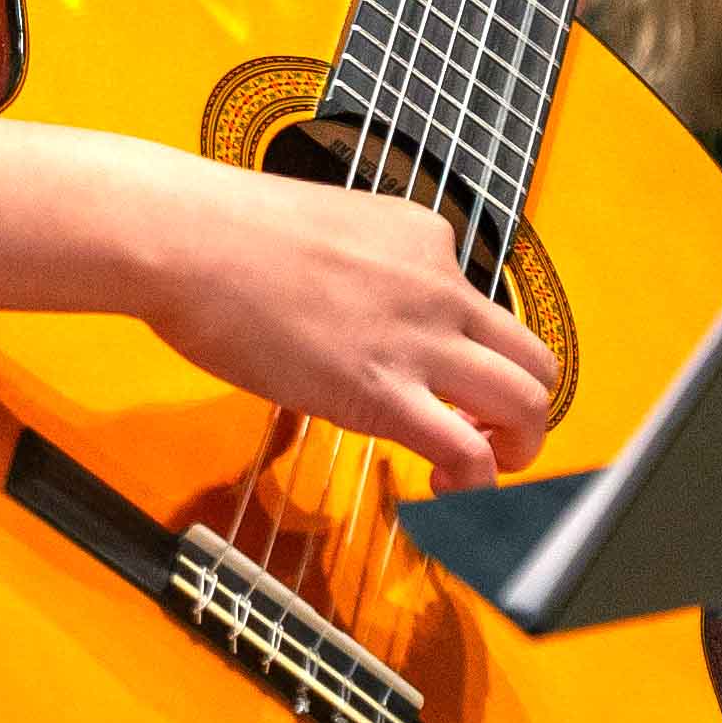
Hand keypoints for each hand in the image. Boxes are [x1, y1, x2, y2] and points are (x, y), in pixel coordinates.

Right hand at [139, 162, 565, 485]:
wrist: (188, 237)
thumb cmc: (224, 234)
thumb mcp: (324, 231)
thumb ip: (358, 273)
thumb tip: (349, 316)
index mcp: (423, 238)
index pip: (481, 308)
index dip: (470, 359)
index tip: (443, 386)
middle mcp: (439, 284)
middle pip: (534, 358)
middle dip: (524, 409)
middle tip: (488, 436)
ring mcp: (419, 337)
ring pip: (527, 404)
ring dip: (518, 449)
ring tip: (483, 470)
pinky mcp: (382, 390)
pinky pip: (467, 451)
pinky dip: (476, 484)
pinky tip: (442, 490)